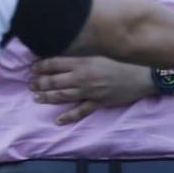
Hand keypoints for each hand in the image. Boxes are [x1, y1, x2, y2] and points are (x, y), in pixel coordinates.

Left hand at [29, 56, 153, 124]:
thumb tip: (65, 52)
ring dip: (47, 97)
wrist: (143, 75)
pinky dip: (68, 117)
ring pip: (63, 95)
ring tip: (36, 98)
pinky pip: (81, 111)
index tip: (31, 68)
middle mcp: (84, 77)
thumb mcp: (101, 51)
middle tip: (30, 84)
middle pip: (55, 81)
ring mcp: (91, 91)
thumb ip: (83, 53)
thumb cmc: (123, 60)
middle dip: (40, 83)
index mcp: (83, 61)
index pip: (55, 63)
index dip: (40, 66)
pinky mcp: (99, 103)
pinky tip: (57, 120)